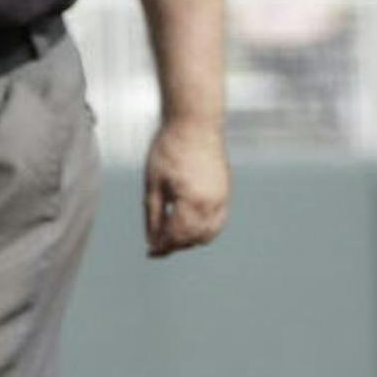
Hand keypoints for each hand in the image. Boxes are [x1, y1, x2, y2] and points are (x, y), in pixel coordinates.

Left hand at [142, 123, 230, 256]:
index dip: (162, 246)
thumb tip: (152, 238)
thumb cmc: (170, 148)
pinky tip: (190, 224)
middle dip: (176, 244)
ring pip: (210, 233)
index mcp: (191, 202)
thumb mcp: (153, 184)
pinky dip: (205, 228)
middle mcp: (212, 204)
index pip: (177, 235)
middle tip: (158, 245)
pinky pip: (218, 221)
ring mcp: (223, 199)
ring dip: (192, 239)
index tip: (150, 252)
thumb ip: (153, 215)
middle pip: (194, 238)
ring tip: (173, 235)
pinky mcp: (226, 192)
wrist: (195, 125)